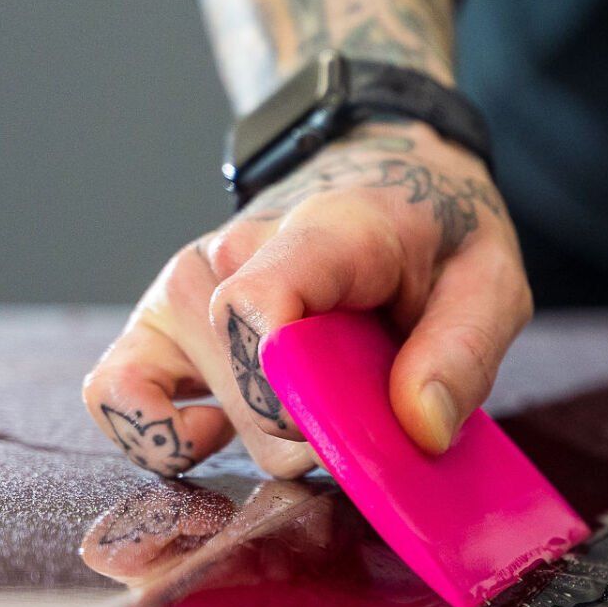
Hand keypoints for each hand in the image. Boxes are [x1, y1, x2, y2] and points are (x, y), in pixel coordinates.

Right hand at [82, 121, 529, 476]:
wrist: (380, 169)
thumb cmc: (434, 231)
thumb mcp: (491, 279)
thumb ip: (464, 352)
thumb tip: (420, 428)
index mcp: (320, 235)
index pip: (256, 308)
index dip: (281, 390)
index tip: (332, 424)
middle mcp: (230, 257)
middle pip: (248, 396)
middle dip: (317, 434)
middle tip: (372, 402)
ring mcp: (183, 290)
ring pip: (199, 415)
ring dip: (264, 435)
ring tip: (318, 394)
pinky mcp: (155, 324)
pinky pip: (116, 398)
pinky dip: (164, 438)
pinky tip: (226, 427)